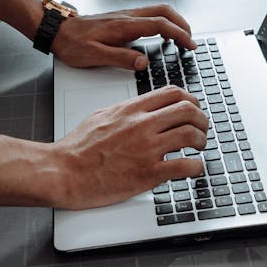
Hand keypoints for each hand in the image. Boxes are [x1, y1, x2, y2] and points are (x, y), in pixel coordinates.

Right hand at [51, 86, 207, 208]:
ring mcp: (147, 148)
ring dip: (201, 141)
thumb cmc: (77, 149)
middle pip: (188, 111)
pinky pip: (184, 166)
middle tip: (201, 130)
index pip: (173, 93)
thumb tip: (141, 108)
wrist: (64, 171)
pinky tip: (193, 169)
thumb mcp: (101, 116)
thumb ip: (125, 110)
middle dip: (202, 120)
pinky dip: (196, 167)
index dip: (190, 101)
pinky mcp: (148, 173)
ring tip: (198, 148)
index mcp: (132, 109)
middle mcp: (142, 125)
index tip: (193, 110)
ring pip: (191, 135)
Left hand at [52, 5, 193, 70]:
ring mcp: (125, 16)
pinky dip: (162, 23)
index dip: (179, 34)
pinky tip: (161, 36)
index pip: (160, 25)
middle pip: (164, 11)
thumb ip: (121, 58)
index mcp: (124, 25)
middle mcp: (127, 17)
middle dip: (182, 24)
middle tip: (191, 40)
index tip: (190, 44)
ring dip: (173, 22)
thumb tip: (143, 62)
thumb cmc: (72, 43)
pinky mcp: (121, 19)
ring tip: (181, 38)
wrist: (57, 30)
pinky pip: (148, 16)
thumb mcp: (94, 56)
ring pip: (157, 11)